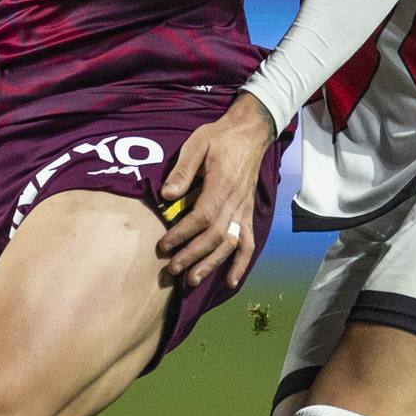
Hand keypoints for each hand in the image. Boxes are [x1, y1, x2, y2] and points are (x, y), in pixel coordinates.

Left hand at [156, 93, 278, 288]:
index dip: (183, 234)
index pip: (202, 216)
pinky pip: (248, 243)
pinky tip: (230, 281)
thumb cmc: (220, 137)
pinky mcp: (248, 214)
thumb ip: (183, 170)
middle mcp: (236, 201)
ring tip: (192, 281)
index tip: (164, 246)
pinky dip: (241, 264)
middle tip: (172, 270)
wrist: (251, 133)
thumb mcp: (198, 144)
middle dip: (193, 255)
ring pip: (230, 244)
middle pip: (215, 236)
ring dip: (212, 264)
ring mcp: (244, 210)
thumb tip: (167, 195)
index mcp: (222, 184)